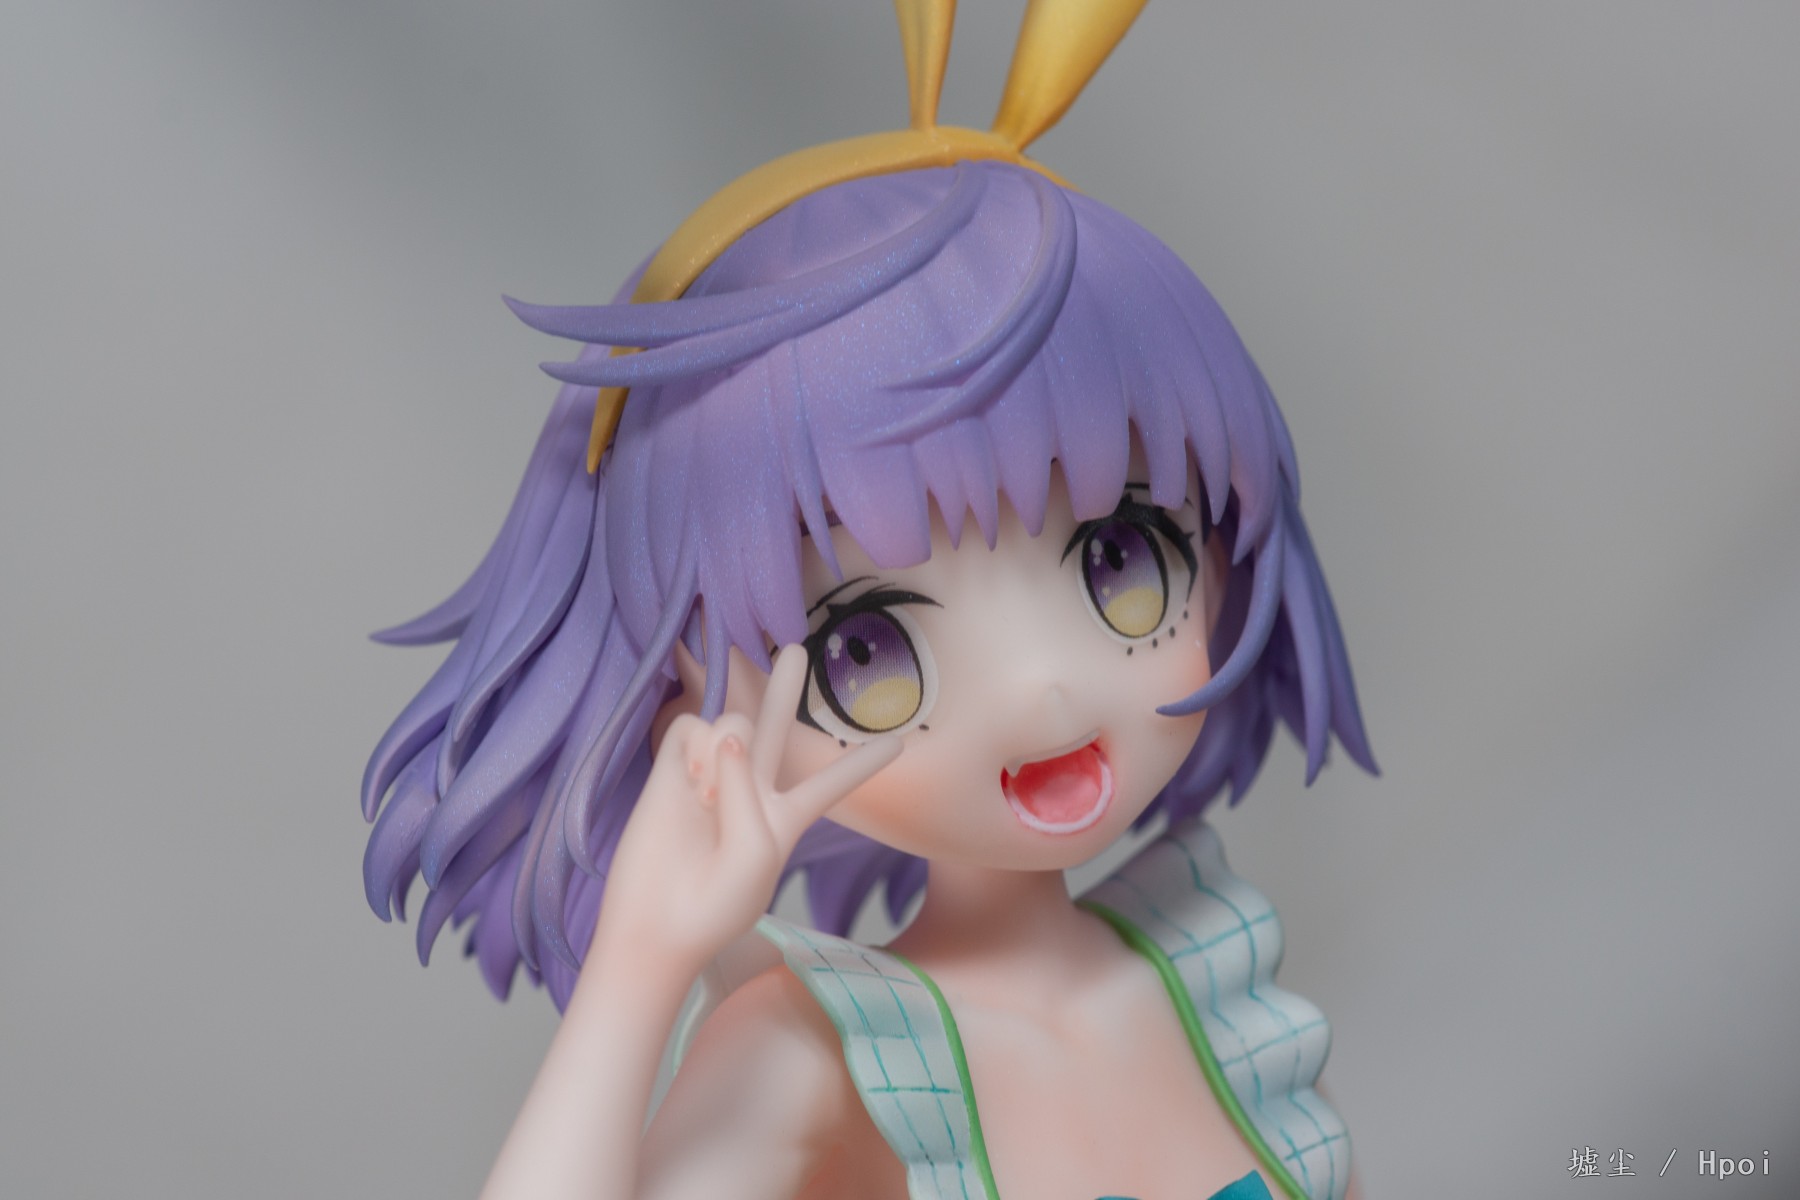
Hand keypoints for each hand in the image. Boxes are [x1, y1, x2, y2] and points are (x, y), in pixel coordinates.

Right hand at [591, 644, 901, 972]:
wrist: (654, 926)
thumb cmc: (717, 903)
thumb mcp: (758, 854)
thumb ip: (748, 790)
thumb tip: (725, 739)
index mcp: (785, 819)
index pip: (831, 784)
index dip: (862, 764)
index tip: (899, 744)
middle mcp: (750, 790)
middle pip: (776, 728)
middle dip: (782, 689)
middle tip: (794, 649)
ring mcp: (710, 777)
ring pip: (734, 724)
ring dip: (728, 750)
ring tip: (709, 798)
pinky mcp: (671, 771)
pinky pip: (693, 728)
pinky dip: (696, 748)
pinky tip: (689, 782)